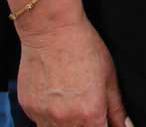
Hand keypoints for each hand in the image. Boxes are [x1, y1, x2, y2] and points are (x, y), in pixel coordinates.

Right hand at [15, 16, 129, 126]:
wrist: (51, 30)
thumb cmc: (84, 47)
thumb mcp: (109, 76)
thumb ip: (117, 108)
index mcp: (91, 114)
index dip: (103, 126)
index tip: (102, 118)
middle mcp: (66, 120)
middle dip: (86, 125)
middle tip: (86, 106)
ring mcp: (44, 116)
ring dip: (66, 124)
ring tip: (71, 102)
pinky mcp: (28, 108)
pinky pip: (40, 122)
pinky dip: (49, 116)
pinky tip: (55, 96)